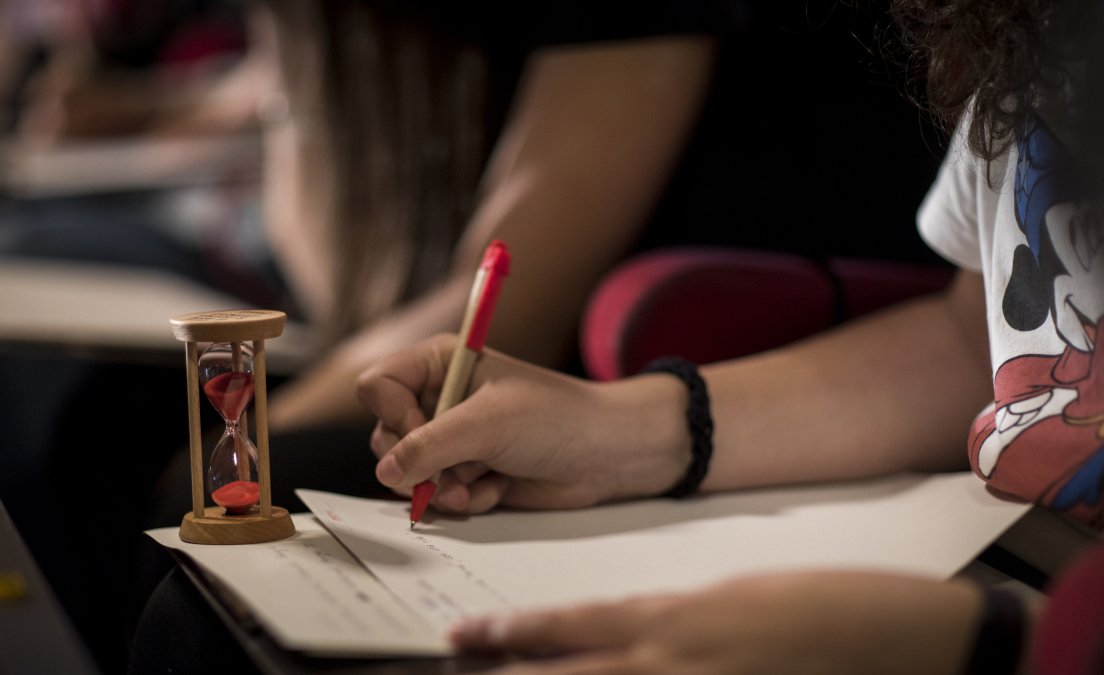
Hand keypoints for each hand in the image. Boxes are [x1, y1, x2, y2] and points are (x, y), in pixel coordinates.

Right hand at [356, 334, 690, 512]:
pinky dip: (463, 500)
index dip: (392, 415)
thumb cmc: (556, 419)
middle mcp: (439, 398)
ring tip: (482, 483)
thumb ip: (430, 447)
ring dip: (443, 488)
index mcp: (440, 364)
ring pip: (408, 473)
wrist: (607, 455)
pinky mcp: (465, 473)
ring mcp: (451, 438)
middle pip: (385, 436)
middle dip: (420, 463)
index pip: (377, 386)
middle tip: (455, 472)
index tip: (424, 431)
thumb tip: (386, 473)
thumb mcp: (489, 425)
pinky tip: (497, 489)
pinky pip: (436, 496)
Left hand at [450, 571, 983, 674]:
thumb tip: (617, 631)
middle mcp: (669, 662)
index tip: (464, 636)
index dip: (508, 633)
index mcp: (669, 617)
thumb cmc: (817, 605)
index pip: (566, 626)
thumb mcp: (728, 594)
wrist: (898, 636)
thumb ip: (668, 616)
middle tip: (455, 668)